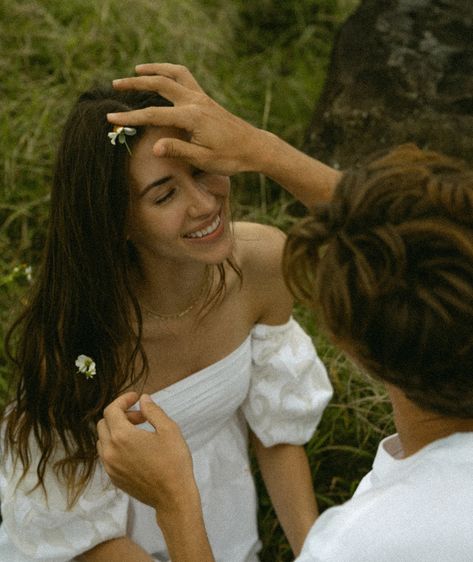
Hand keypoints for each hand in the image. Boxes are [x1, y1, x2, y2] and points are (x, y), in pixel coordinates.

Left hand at [97, 392, 196, 510]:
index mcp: (122, 437)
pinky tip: (136, 449)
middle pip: (104, 424)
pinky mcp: (114, 478)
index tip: (135, 398)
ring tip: (139, 433)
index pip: (111, 410)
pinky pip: (107, 455)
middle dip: (121, 415)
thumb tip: (143, 399)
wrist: (173, 497)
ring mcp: (110, 467)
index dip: (123, 400)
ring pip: (103, 440)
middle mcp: (110, 451)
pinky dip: (116, 446)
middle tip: (141, 417)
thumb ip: (153, 411)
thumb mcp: (169, 430)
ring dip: (116, 430)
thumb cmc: (174, 461)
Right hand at [107, 63, 268, 175]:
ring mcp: (202, 98)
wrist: (254, 147)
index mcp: (191, 117)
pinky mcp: (206, 99)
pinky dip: (170, 72)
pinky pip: (185, 77)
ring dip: (154, 69)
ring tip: (136, 71)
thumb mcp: (204, 160)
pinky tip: (163, 77)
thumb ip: (178, 150)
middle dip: (136, 84)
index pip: (154, 115)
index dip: (130, 118)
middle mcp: (195, 102)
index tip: (111, 119)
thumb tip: (154, 147)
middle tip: (115, 84)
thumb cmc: (230, 158)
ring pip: (174, 74)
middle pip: (160, 84)